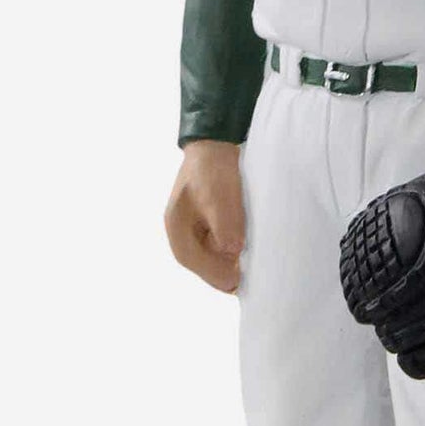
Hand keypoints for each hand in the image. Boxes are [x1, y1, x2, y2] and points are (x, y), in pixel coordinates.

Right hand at [165, 140, 244, 293]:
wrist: (216, 142)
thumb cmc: (213, 170)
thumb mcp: (219, 199)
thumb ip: (223, 228)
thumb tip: (231, 253)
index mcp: (176, 224)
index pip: (191, 259)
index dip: (213, 274)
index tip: (234, 283)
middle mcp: (181, 228)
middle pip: (199, 260)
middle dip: (220, 272)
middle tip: (244, 282)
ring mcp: (193, 224)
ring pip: (208, 253)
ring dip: (225, 262)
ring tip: (248, 270)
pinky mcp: (206, 219)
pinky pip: (216, 242)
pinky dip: (229, 250)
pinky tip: (245, 251)